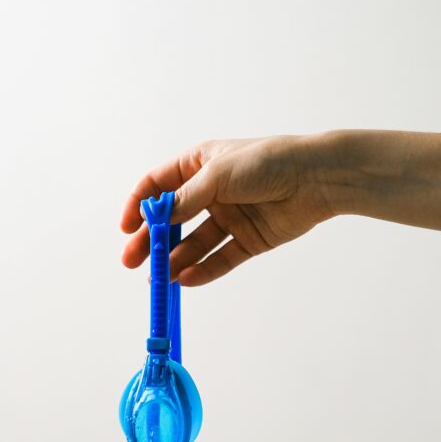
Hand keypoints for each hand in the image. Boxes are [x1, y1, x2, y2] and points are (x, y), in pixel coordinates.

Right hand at [119, 134, 343, 285]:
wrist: (315, 179)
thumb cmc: (267, 162)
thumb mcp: (218, 175)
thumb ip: (186, 199)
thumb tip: (156, 217)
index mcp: (199, 165)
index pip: (158, 187)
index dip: (138, 206)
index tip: (125, 228)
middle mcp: (211, 193)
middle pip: (172, 221)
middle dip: (151, 241)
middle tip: (132, 261)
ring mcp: (229, 218)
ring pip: (194, 244)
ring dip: (174, 260)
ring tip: (158, 278)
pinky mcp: (248, 240)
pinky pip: (219, 259)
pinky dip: (202, 270)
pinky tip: (185, 279)